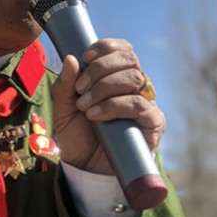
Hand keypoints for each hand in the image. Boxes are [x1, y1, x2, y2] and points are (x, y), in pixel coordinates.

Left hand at [50, 39, 165, 174]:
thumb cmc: (77, 135)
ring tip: (84, 105)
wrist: (85, 169)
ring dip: (104, 88)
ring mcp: (146, 104)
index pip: (122, 49)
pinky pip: (140, 105)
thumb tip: (70, 58)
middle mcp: (134, 87)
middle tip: (80, 88)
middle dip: (101, 69)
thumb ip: (65, 85)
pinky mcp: (152, 123)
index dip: (106, 48)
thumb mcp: (64, 108)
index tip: (84, 57)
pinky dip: (114, 106)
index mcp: (116, 76)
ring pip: (134, 79)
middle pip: (130, 59)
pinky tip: (95, 115)